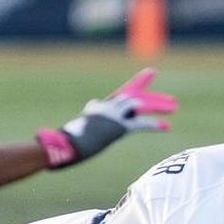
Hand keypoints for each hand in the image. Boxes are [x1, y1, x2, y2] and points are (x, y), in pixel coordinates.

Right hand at [36, 68, 176, 167]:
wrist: (63, 145)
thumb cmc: (60, 144)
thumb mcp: (68, 134)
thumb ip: (68, 133)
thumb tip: (50, 136)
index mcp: (97, 108)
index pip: (119, 95)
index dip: (133, 87)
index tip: (144, 80)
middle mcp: (106, 107)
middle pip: (132, 94)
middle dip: (147, 88)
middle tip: (157, 78)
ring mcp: (112, 115)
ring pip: (141, 106)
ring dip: (158, 105)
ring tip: (174, 105)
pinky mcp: (118, 127)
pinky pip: (140, 125)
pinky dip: (154, 125)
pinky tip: (166, 126)